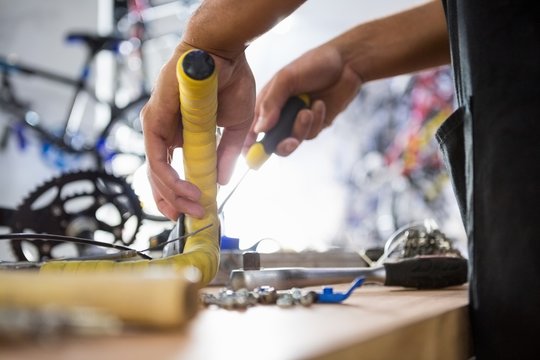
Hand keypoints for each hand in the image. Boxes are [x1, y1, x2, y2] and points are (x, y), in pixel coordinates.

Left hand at [141, 43, 254, 219]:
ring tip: (195, 207)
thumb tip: (221, 181)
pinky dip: (170, 179)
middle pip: (159, 175)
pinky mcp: (153, 120)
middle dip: (174, 201)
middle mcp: (163, 131)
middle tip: (192, 217)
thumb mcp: (234, 128)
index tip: (193, 210)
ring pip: (156, 171)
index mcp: (178, 133)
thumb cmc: (230, 83)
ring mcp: (155, 125)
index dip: (179, 193)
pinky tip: (189, 191)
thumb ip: (225, 155)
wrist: (225, 54)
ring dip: (174, 194)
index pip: (171, 170)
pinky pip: (157, 158)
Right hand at [244, 42, 362, 155]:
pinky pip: (311, 134)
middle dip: (281, 144)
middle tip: (290, 141)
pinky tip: (320, 104)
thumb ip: (271, 103)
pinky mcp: (315, 125)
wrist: (346, 63)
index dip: (250, 144)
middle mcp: (280, 114)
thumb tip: (259, 130)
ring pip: (293, 141)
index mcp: (267, 103)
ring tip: (308, 110)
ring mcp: (297, 121)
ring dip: (301, 128)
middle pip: (272, 142)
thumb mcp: (286, 79)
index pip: (253, 129)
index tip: (252, 154)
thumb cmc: (313, 64)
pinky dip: (316, 121)